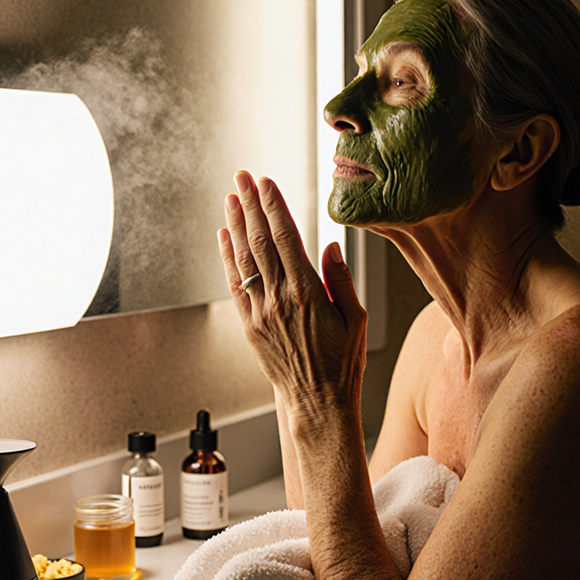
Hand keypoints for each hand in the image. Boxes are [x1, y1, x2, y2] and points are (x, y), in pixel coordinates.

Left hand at [218, 171, 367, 424]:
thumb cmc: (342, 363)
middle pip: (259, 240)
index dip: (273, 206)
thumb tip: (330, 245)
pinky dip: (227, 257)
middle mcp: (279, 298)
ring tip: (230, 197)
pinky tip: (224, 236)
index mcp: (308, 292)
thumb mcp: (356, 319)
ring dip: (235, 224)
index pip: (285, 237)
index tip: (266, 182)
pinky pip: (235, 284)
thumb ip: (341, 280)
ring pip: (244, 258)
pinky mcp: (249, 325)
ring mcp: (260, 312)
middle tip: (242, 176)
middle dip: (250, 204)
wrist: (317, 403)